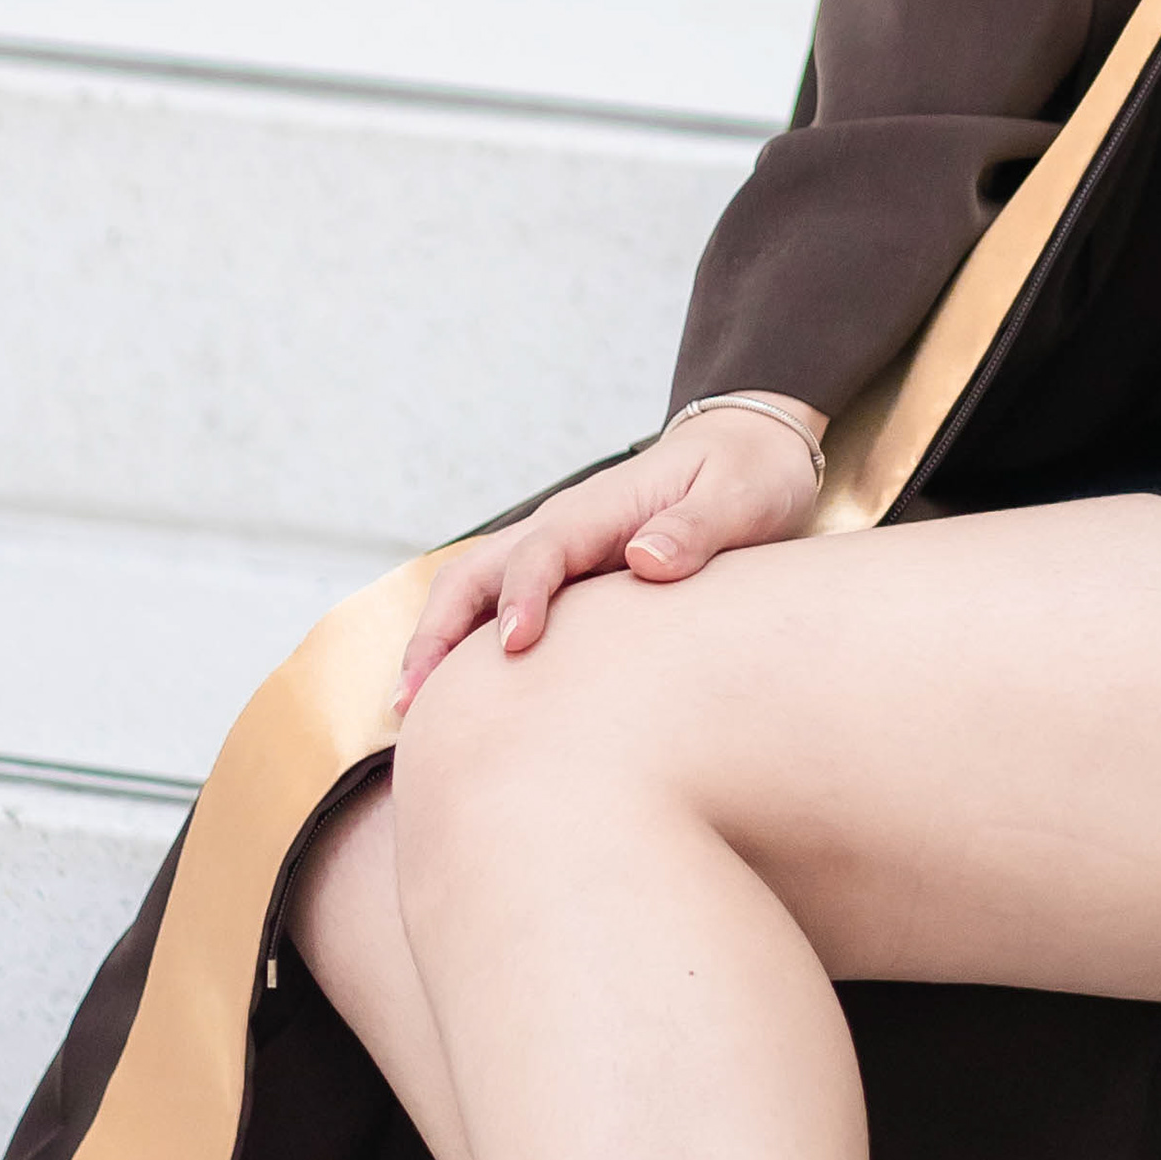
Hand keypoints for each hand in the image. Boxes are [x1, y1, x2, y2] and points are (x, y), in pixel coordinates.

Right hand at [393, 401, 825, 707]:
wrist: (751, 449)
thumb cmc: (750, 476)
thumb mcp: (739, 497)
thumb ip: (696, 528)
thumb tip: (645, 561)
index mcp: (602, 509)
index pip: (544, 550)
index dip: (523, 596)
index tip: (514, 646)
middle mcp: (565, 527)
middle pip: (477, 571)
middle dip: (439, 630)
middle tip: (415, 699)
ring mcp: (559, 551)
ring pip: (475, 588)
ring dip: (437, 641)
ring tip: (409, 710)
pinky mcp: (567, 576)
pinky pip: (498, 605)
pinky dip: (464, 646)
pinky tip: (456, 701)